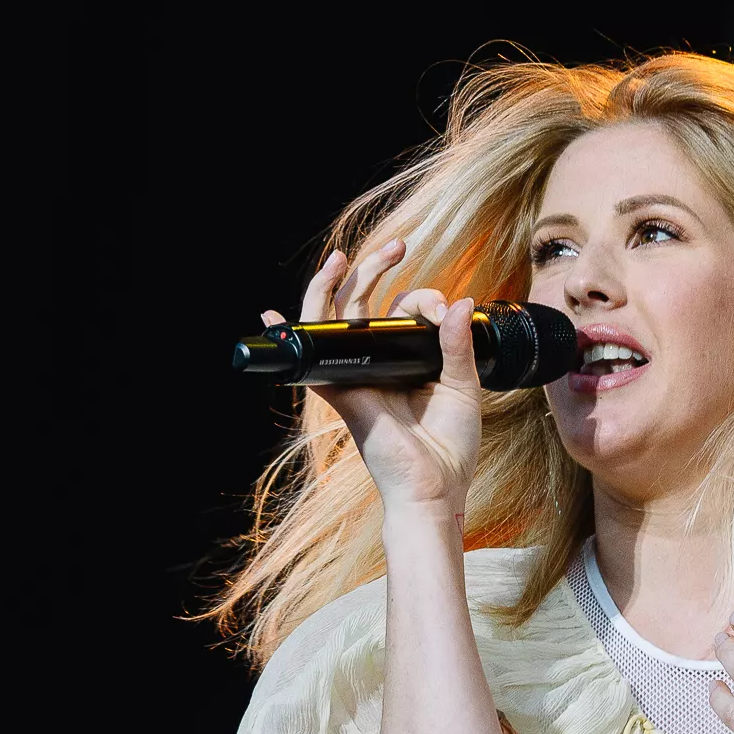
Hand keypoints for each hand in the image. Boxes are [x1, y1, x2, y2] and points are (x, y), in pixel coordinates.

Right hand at [270, 237, 484, 518]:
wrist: (435, 487)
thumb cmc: (449, 447)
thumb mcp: (462, 386)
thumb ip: (457, 345)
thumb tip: (461, 303)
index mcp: (405, 360)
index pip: (403, 311)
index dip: (425, 300)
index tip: (447, 311)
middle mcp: (377, 363)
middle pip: (362, 305)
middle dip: (374, 268)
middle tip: (398, 246)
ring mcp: (356, 375)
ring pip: (333, 320)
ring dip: (334, 284)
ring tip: (344, 256)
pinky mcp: (342, 392)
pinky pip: (311, 358)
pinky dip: (289, 335)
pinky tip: (271, 314)